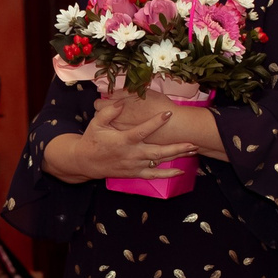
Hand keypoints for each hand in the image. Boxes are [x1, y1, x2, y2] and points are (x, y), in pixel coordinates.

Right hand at [70, 92, 199, 179]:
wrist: (85, 161)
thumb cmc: (93, 139)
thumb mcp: (96, 123)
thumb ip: (108, 112)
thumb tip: (120, 102)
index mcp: (123, 140)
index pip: (142, 130)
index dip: (156, 122)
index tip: (168, 113)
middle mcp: (131, 154)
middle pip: (157, 151)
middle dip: (176, 147)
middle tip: (192, 142)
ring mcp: (134, 165)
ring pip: (158, 162)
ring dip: (176, 157)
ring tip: (192, 150)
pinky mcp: (134, 173)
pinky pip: (153, 175)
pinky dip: (167, 175)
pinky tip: (180, 171)